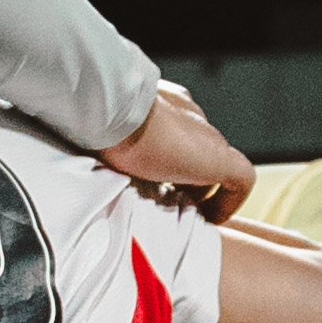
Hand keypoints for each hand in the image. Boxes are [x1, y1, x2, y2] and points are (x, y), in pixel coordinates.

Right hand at [102, 81, 253, 220]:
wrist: (113, 110)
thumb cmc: (96, 120)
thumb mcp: (98, 132)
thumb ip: (104, 142)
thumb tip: (82, 159)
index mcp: (163, 103)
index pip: (175, 129)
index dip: (168, 157)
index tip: (152, 182)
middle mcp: (189, 114)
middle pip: (198, 148)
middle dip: (186, 176)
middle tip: (166, 203)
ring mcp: (206, 135)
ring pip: (216, 164)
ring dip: (202, 190)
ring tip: (186, 214)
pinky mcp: (219, 158)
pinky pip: (240, 181)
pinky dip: (227, 202)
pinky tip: (209, 219)